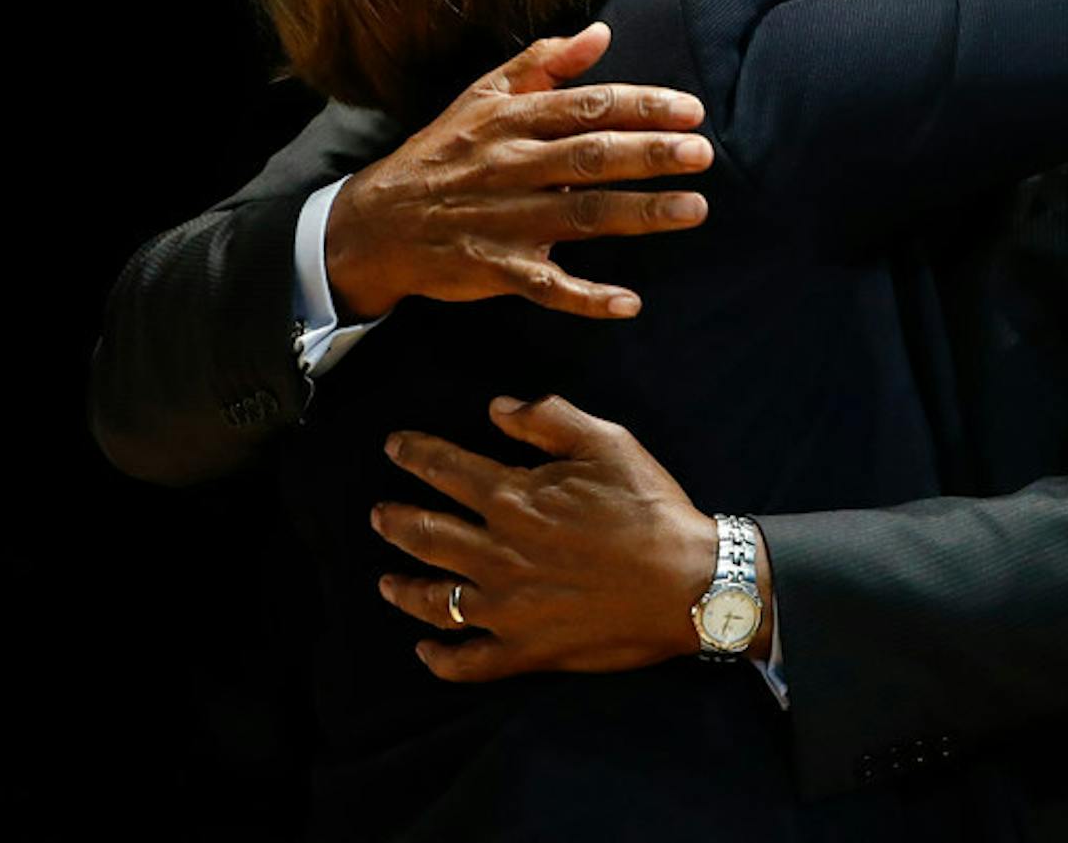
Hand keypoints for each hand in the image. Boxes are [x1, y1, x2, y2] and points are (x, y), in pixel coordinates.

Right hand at [326, 23, 712, 320]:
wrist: (375, 221)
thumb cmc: (442, 153)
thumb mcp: (482, 97)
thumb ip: (543, 63)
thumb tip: (601, 34)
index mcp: (510, 121)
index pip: (585, 107)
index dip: (640, 106)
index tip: (691, 110)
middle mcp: (509, 167)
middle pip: (588, 157)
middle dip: (648, 154)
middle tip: (703, 153)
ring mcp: (501, 220)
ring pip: (578, 216)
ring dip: (637, 214)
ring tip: (693, 209)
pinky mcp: (493, 268)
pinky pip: (545, 285)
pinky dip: (584, 296)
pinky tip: (628, 303)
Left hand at [371, 395, 772, 680]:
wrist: (690, 582)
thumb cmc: (651, 509)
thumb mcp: (608, 442)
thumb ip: (548, 417)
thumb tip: (498, 407)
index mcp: (514, 498)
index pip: (445, 469)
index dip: (414, 454)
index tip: (394, 446)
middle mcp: (498, 553)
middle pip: (425, 534)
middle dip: (394, 520)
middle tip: (377, 513)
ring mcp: (508, 607)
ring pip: (435, 599)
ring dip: (403, 587)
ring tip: (385, 580)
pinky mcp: (527, 650)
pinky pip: (469, 661)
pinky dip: (441, 657)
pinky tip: (426, 649)